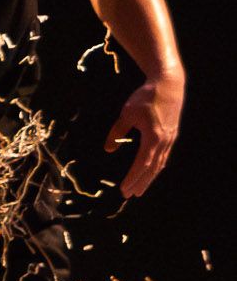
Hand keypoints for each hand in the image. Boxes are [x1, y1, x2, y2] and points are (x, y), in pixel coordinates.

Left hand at [107, 71, 183, 196]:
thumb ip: (117, 131)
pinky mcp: (171, 135)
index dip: (133, 178)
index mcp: (153, 137)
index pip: (142, 164)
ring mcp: (170, 139)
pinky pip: (163, 156)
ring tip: (139, 189)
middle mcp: (164, 141)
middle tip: (130, 195)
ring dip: (149, 178)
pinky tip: (150, 172)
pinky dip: (156, 167)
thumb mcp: (127, 114)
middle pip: (152, 168)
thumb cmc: (145, 98)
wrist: (169, 85)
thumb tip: (108, 149)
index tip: (124, 189)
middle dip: (140, 183)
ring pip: (159, 164)